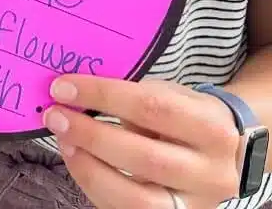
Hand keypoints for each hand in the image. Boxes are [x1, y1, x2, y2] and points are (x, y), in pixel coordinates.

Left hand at [43, 74, 241, 207]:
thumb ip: (129, 95)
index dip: (102, 96)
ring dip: (90, 168)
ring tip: (64, 141)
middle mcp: (210, 172)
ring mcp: (195, 204)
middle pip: (145, 157)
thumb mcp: (170, 95)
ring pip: (138, 198)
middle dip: (91, 135)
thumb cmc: (186, 115)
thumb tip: (73, 92)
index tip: (63, 87)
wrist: (227, 154)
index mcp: (210, 127)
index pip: (151, 107)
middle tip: (56, 116)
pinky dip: (96, 187)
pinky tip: (78, 161)